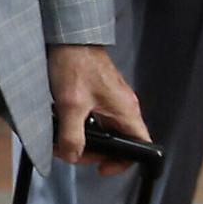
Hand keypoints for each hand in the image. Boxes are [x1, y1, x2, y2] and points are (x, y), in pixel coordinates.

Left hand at [46, 44, 148, 168]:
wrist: (68, 36)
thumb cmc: (76, 63)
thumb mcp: (71, 105)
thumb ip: (72, 136)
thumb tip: (73, 156)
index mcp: (125, 110)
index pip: (139, 146)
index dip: (123, 162)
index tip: (101, 167)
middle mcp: (123, 106)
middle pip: (118, 142)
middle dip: (93, 152)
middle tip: (70, 152)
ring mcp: (112, 99)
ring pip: (104, 130)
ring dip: (84, 139)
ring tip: (62, 139)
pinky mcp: (99, 93)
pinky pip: (95, 117)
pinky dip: (81, 125)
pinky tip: (63, 123)